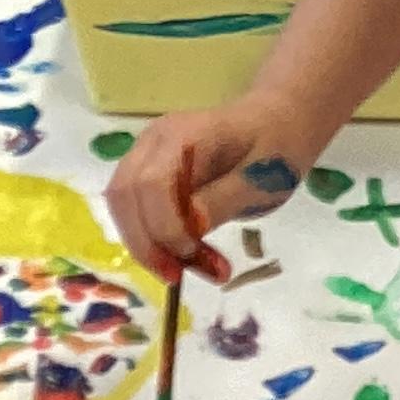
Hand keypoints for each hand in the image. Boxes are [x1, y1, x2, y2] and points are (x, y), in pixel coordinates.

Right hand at [107, 103, 314, 283]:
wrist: (278, 122)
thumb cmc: (275, 150)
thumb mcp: (260, 182)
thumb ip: (220, 203)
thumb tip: (188, 230)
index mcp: (185, 134)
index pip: (153, 184)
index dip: (164, 227)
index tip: (191, 259)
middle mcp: (154, 140)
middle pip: (124, 195)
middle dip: (146, 243)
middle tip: (178, 277)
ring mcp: (146, 153)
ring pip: (121, 204)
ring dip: (144, 243)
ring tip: (181, 269)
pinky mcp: (148, 169)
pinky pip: (133, 206)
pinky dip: (148, 235)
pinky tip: (177, 254)